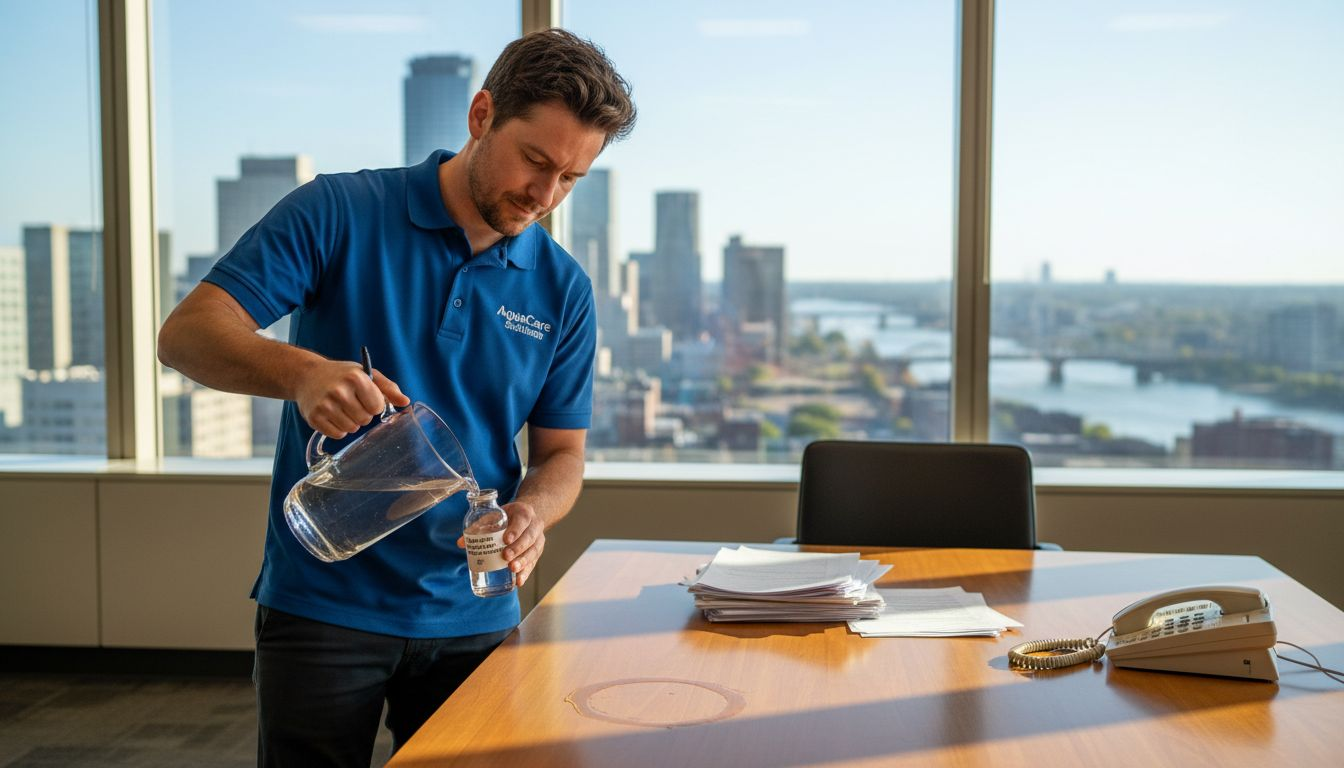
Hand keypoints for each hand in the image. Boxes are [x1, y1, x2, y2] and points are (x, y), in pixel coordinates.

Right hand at [293, 359, 409, 438]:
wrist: (306, 375)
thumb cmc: (341, 375)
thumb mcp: (366, 374)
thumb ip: (388, 388)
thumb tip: (405, 402)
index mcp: (355, 378)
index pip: (377, 406)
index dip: (374, 404)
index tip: (365, 397)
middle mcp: (339, 391)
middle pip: (365, 419)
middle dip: (362, 414)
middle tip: (351, 402)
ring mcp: (324, 405)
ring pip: (352, 429)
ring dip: (351, 422)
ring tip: (341, 408)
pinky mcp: (314, 418)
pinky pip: (338, 435)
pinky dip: (338, 428)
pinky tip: (332, 415)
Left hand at [458, 500, 544, 586]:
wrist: (526, 518)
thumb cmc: (507, 517)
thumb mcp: (495, 516)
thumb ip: (479, 527)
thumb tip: (461, 543)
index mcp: (524, 513)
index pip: (522, 520)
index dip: (515, 530)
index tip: (506, 540)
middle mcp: (535, 526)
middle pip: (529, 537)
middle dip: (518, 548)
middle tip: (506, 557)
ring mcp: (538, 540)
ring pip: (533, 551)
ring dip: (523, 562)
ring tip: (512, 570)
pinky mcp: (537, 552)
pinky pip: (533, 563)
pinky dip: (526, 573)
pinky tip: (519, 581)